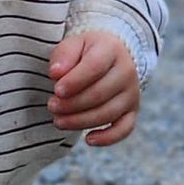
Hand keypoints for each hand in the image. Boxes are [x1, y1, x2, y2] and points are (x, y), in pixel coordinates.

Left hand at [48, 29, 140, 146]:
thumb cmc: (86, 52)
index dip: (74, 81)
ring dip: (80, 121)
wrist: (110, 58)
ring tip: (58, 121)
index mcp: (111, 50)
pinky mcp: (132, 111)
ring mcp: (131, 93)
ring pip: (108, 113)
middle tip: (51, 106)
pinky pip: (124, 129)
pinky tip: (88, 140)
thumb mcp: (73, 44)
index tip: (56, 90)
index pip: (94, 67)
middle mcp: (127, 72)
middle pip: (100, 93)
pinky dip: (108, 138)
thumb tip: (55, 73)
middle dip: (72, 104)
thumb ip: (63, 55)